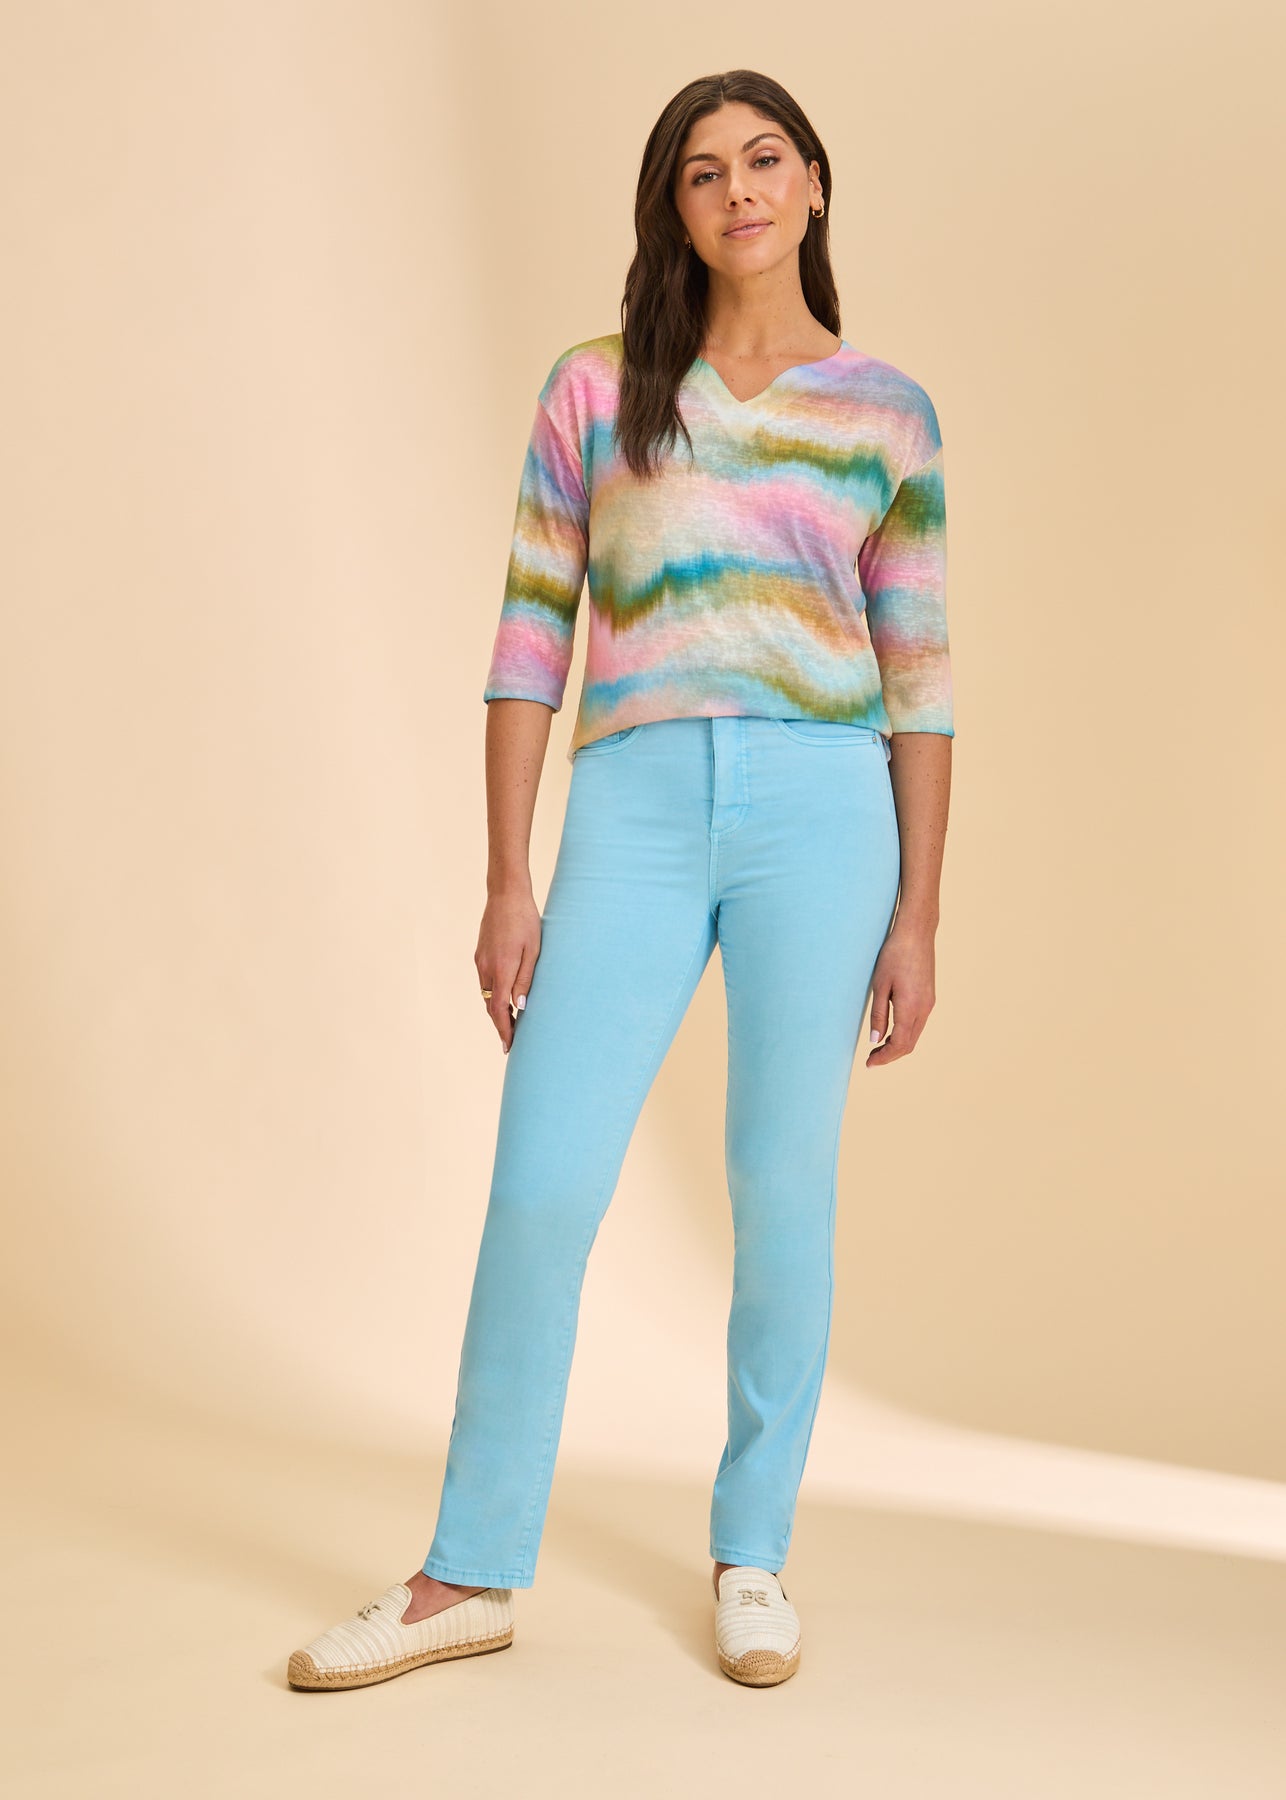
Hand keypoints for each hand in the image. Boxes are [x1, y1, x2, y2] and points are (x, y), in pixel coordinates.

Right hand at [475, 887, 541, 1052]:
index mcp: (502, 968)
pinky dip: (493, 995)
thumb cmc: (526, 920)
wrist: (506, 895)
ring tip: (513, 1022)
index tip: (508, 1045)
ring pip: (487, 994)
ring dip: (497, 1010)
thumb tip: (521, 1006)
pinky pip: (485, 982)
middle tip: (512, 1041)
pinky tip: (505, 997)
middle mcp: (487, 968)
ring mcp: (481, 961)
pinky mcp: (480, 954)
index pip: (500, 1009)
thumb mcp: (534, 950)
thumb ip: (526, 979)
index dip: (504, 1030)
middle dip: (501, 1025)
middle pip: (491, 1006)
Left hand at [866, 914, 936, 1065]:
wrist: (916, 934)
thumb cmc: (894, 956)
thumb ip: (879, 1015)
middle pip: (909, 1044)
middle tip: (872, 1058)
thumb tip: (876, 1041)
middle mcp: (924, 1009)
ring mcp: (929, 1003)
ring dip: (898, 1045)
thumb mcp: (880, 986)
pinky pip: (918, 1023)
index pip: (899, 1045)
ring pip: (915, 1035)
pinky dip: (905, 1033)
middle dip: (891, 1055)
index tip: (870, 1063)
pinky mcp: (929, 997)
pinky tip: (892, 1030)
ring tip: (879, 1046)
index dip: (884, 1058)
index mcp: (910, 1008)